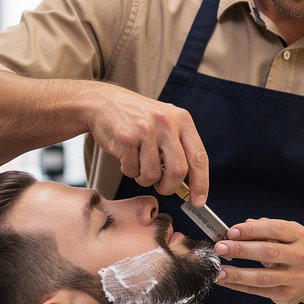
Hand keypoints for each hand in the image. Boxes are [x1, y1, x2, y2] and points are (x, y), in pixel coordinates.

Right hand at [88, 88, 209, 202]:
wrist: (102, 102)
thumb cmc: (136, 118)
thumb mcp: (166, 123)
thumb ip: (179, 148)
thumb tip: (191, 184)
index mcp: (182, 119)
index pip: (199, 157)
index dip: (201, 183)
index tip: (199, 201)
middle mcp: (166, 122)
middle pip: (178, 171)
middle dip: (169, 186)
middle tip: (162, 187)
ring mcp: (146, 129)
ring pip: (153, 175)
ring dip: (145, 178)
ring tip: (139, 164)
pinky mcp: (126, 137)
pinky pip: (132, 171)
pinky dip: (129, 171)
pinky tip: (126, 156)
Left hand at [213, 219, 303, 303]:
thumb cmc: (292, 250)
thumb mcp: (285, 234)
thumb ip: (263, 229)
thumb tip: (237, 230)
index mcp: (299, 235)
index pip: (274, 229)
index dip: (251, 230)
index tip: (231, 232)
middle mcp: (300, 256)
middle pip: (268, 252)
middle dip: (241, 249)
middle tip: (220, 248)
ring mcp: (294, 277)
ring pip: (263, 276)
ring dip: (237, 274)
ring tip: (219, 270)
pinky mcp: (286, 294)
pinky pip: (258, 290)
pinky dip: (239, 286)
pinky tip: (225, 281)